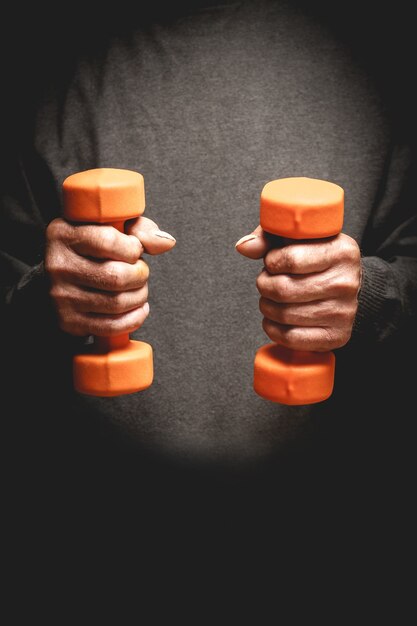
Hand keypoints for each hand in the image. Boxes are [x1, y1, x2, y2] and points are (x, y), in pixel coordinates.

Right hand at [45, 216, 175, 336]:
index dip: (133, 248)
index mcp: (64, 234)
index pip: (108, 242)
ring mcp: (61, 296)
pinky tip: (138, 308)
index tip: (134, 250)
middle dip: (140, 275)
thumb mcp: (111, 227)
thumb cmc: (92, 248)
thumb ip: (139, 229)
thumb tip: (166, 242)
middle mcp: (58, 266)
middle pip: (116, 276)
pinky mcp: (69, 321)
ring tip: (138, 288)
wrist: (61, 276)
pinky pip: (112, 326)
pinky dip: (134, 318)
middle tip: (140, 271)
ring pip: (117, 303)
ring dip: (139, 296)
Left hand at [236, 226, 360, 351]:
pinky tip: (275, 319)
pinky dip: (273, 329)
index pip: (290, 259)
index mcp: (342, 251)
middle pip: (283, 290)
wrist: (350, 286)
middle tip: (266, 282)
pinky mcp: (336, 336)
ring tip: (271, 299)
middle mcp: (346, 283)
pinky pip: (291, 338)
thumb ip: (269, 236)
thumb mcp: (299, 238)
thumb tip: (244, 246)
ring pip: (284, 315)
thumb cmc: (317, 257)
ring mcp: (344, 312)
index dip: (271, 262)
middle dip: (264, 285)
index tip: (272, 262)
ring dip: (267, 307)